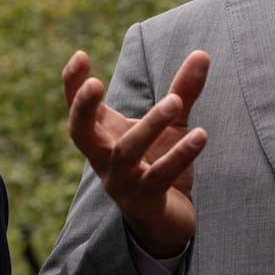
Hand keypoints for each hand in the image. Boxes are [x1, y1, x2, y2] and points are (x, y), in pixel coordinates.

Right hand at [62, 49, 209, 257]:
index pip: (77, 108)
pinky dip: (179, 155)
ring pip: (126, 153)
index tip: (80, 55)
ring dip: (150, 126)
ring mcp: (121, 183)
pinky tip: (200, 135)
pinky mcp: (145, 201)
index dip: (72, 84)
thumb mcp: (171, 124)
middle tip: (96, 83)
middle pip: (80, 134)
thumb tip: (202, 53)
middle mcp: (104, 160)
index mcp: (103, 137)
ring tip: (174, 102)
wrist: (170, 220)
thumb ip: (182, 91)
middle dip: (83, 108)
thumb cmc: (161, 164)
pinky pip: (159, 176)